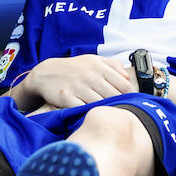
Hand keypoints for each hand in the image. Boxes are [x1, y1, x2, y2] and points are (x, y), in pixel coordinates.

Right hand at [19, 55, 136, 108]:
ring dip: (104, 110)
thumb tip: (127, 78)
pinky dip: (88, 113)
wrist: (45, 73)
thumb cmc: (73, 68)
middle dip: (118, 105)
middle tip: (119, 112)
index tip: (130, 103)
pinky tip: (90, 114)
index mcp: (99, 66)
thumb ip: (112, 66)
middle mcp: (89, 75)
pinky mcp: (66, 97)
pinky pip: (83, 109)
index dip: (130, 97)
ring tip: (106, 115)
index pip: (124, 85)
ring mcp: (77, 86)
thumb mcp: (93, 60)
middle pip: (114, 97)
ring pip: (100, 104)